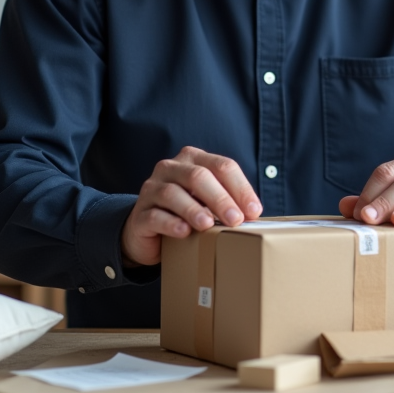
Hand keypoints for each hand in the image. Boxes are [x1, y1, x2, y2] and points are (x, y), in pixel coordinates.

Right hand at [121, 146, 262, 266]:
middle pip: (198, 176)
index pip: (222, 166)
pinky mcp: (139, 213)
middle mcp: (171, 168)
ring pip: (172, 193)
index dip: (241, 188)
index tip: (254, 211)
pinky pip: (155, 215)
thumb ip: (228, 203)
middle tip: (236, 220)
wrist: (148, 232)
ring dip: (194, 209)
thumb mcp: (208, 202)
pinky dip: (171, 223)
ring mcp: (151, 189)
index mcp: (193, 160)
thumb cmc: (186, 213)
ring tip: (208, 225)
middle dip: (220, 198)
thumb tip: (253, 215)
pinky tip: (184, 232)